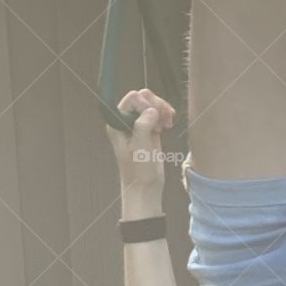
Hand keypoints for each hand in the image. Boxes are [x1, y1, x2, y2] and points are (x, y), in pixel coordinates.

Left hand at [105, 88, 176, 208]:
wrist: (145, 187)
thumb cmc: (138, 171)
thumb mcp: (140, 147)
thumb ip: (143, 125)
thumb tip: (152, 110)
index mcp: (117, 122)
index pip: (132, 98)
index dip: (145, 104)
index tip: (152, 119)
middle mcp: (126, 120)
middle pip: (143, 97)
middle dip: (155, 105)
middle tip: (163, 119)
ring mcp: (139, 124)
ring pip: (152, 104)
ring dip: (162, 110)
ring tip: (167, 123)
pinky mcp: (150, 130)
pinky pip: (158, 114)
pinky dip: (165, 115)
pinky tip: (169, 124)